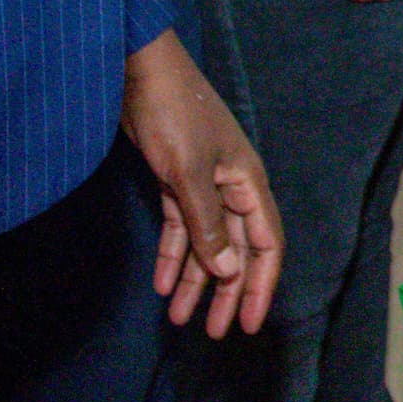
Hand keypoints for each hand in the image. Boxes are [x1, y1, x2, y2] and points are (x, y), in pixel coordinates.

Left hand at [124, 33, 282, 337]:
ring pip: (205, 243)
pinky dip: (173, 255)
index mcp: (247, 182)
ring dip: (194, 281)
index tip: (247, 324)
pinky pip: (180, 227)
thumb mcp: (187, 173)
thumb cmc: (171, 114)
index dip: (259, 285)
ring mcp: (202, 183)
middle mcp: (231, 186)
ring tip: (180, 319)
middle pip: (236, 250)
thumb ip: (208, 224)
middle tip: (214, 333)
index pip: (266, 244)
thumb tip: (229, 271)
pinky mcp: (173, 179)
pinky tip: (162, 284)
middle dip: (225, 293)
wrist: (136, 68)